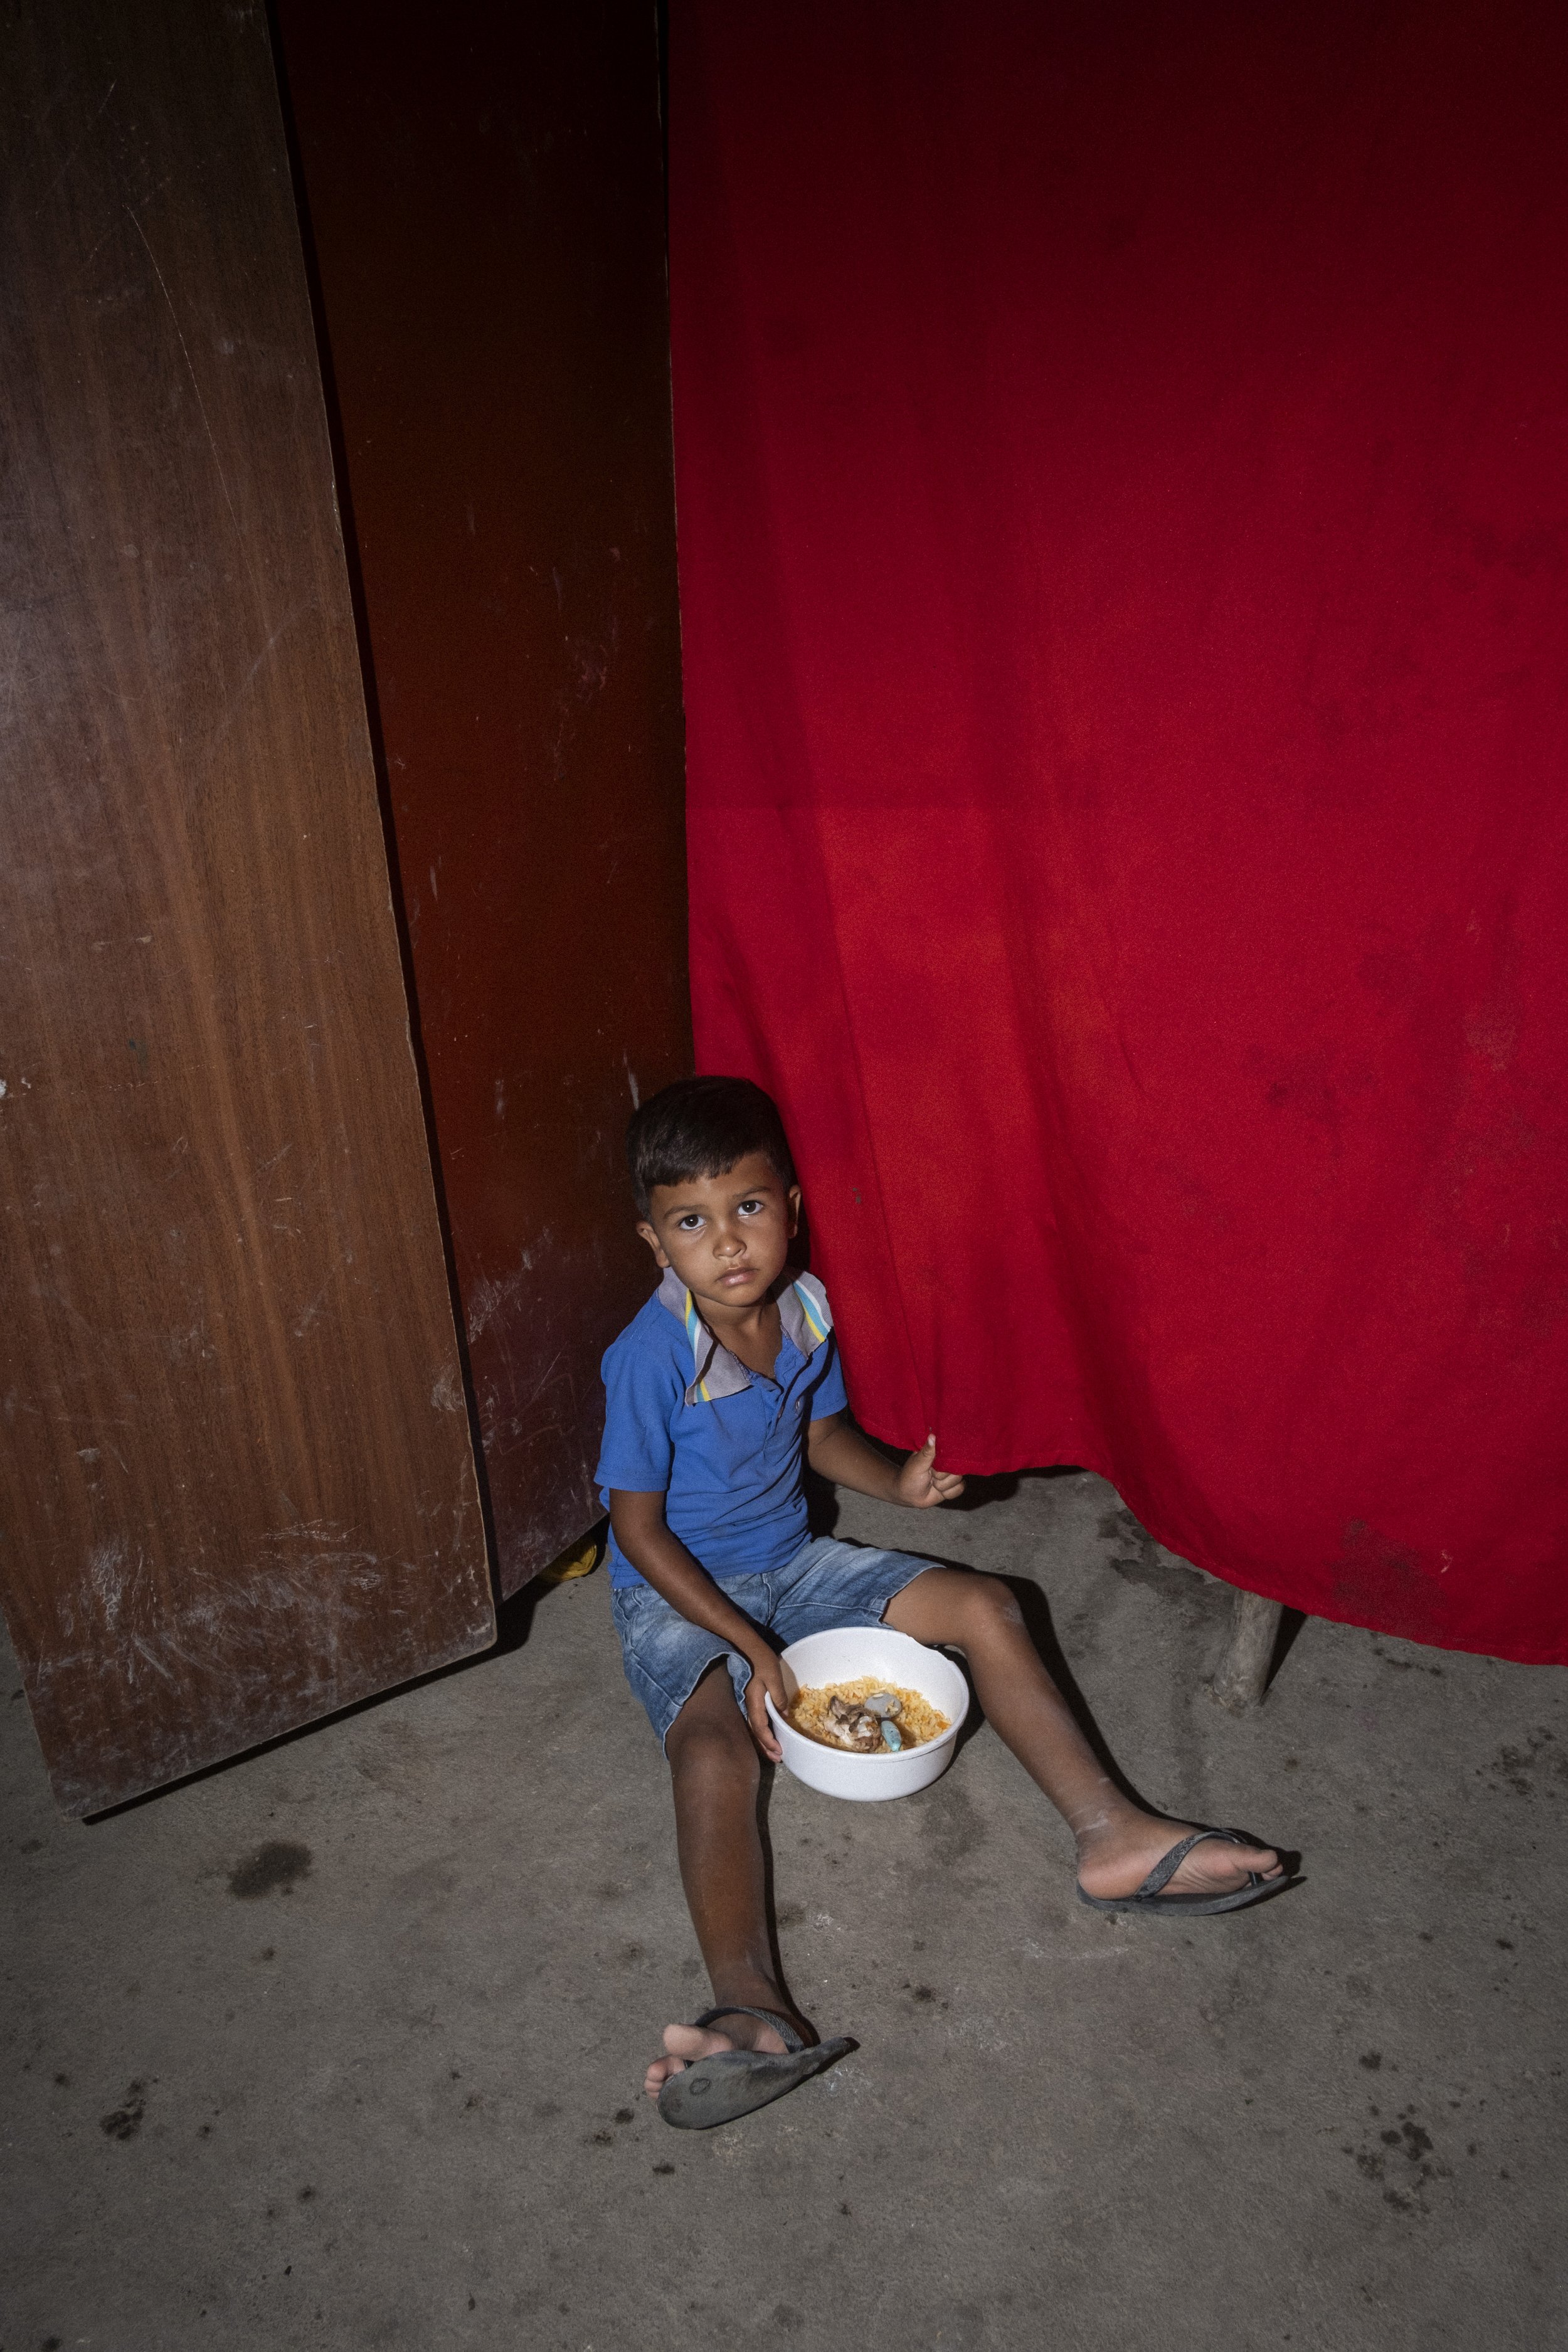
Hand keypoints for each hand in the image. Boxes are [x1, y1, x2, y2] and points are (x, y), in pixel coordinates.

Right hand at [742, 1645, 787, 1761]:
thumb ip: (778, 1697)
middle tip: (777, 1759)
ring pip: (755, 1727)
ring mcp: (748, 1702)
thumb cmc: (760, 1660)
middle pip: (756, 1732)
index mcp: (755, 1703)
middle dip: (766, 1747)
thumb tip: (784, 1715)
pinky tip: (767, 1732)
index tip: (779, 1753)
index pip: (761, 1729)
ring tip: (773, 1751)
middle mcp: (749, 1706)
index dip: (769, 1742)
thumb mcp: (773, 1677)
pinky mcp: (750, 1697)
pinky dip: (761, 1730)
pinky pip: (755, 1719)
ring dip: (763, 1741)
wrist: (744, 1646)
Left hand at [895, 1432, 965, 1509]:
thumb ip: (927, 1452)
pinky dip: (948, 1493)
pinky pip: (959, 1489)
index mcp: (938, 1453)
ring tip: (933, 1484)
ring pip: (959, 1480)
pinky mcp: (953, 1486)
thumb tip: (932, 1436)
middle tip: (931, 1476)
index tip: (939, 1466)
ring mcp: (951, 1475)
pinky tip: (939, 1491)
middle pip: (957, 1469)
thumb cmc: (910, 1477)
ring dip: (943, 1486)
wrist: (909, 1496)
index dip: (948, 1461)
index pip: (953, 1452)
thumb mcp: (917, 1464)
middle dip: (942, 1476)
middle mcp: (947, 1463)